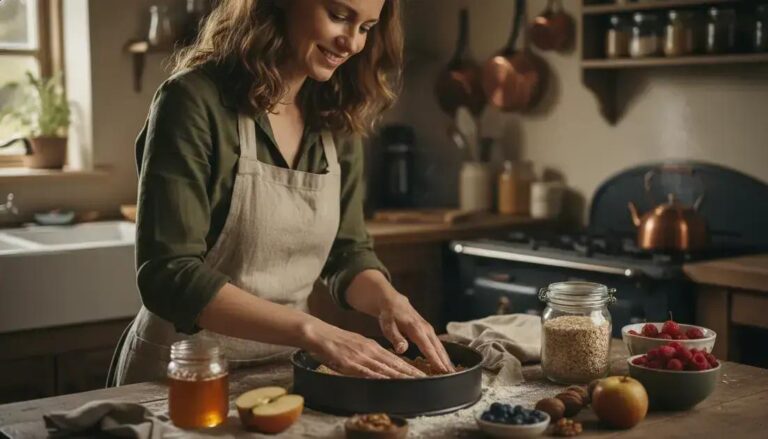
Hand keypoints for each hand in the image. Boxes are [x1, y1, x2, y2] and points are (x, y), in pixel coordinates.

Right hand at [300, 318, 425, 378]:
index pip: (393, 358)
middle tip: (423, 379)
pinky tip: (387, 382)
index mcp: (371, 346)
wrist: (319, 334)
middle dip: (409, 372)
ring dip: (399, 376)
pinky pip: (366, 372)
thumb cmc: (335, 341)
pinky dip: (378, 377)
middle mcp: (369, 351)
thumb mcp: (356, 344)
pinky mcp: (350, 364)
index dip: (407, 367)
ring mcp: (360, 357)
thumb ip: (368, 353)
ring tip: (412, 382)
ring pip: (383, 368)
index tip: (420, 374)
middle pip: (393, 363)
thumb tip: (378, 364)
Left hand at [377, 294, 454, 373]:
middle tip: (452, 376)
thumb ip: (396, 338)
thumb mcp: (387, 326)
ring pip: (440, 346)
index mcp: (416, 329)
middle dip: (445, 362)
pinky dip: (443, 354)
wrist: (393, 302)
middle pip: (438, 348)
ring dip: (446, 359)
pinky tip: (445, 363)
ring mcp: (429, 329)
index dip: (435, 360)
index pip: (428, 348)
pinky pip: (438, 344)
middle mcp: (426, 329)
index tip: (442, 370)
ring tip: (452, 372)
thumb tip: (402, 349)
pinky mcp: (429, 331)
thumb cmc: (389, 316)